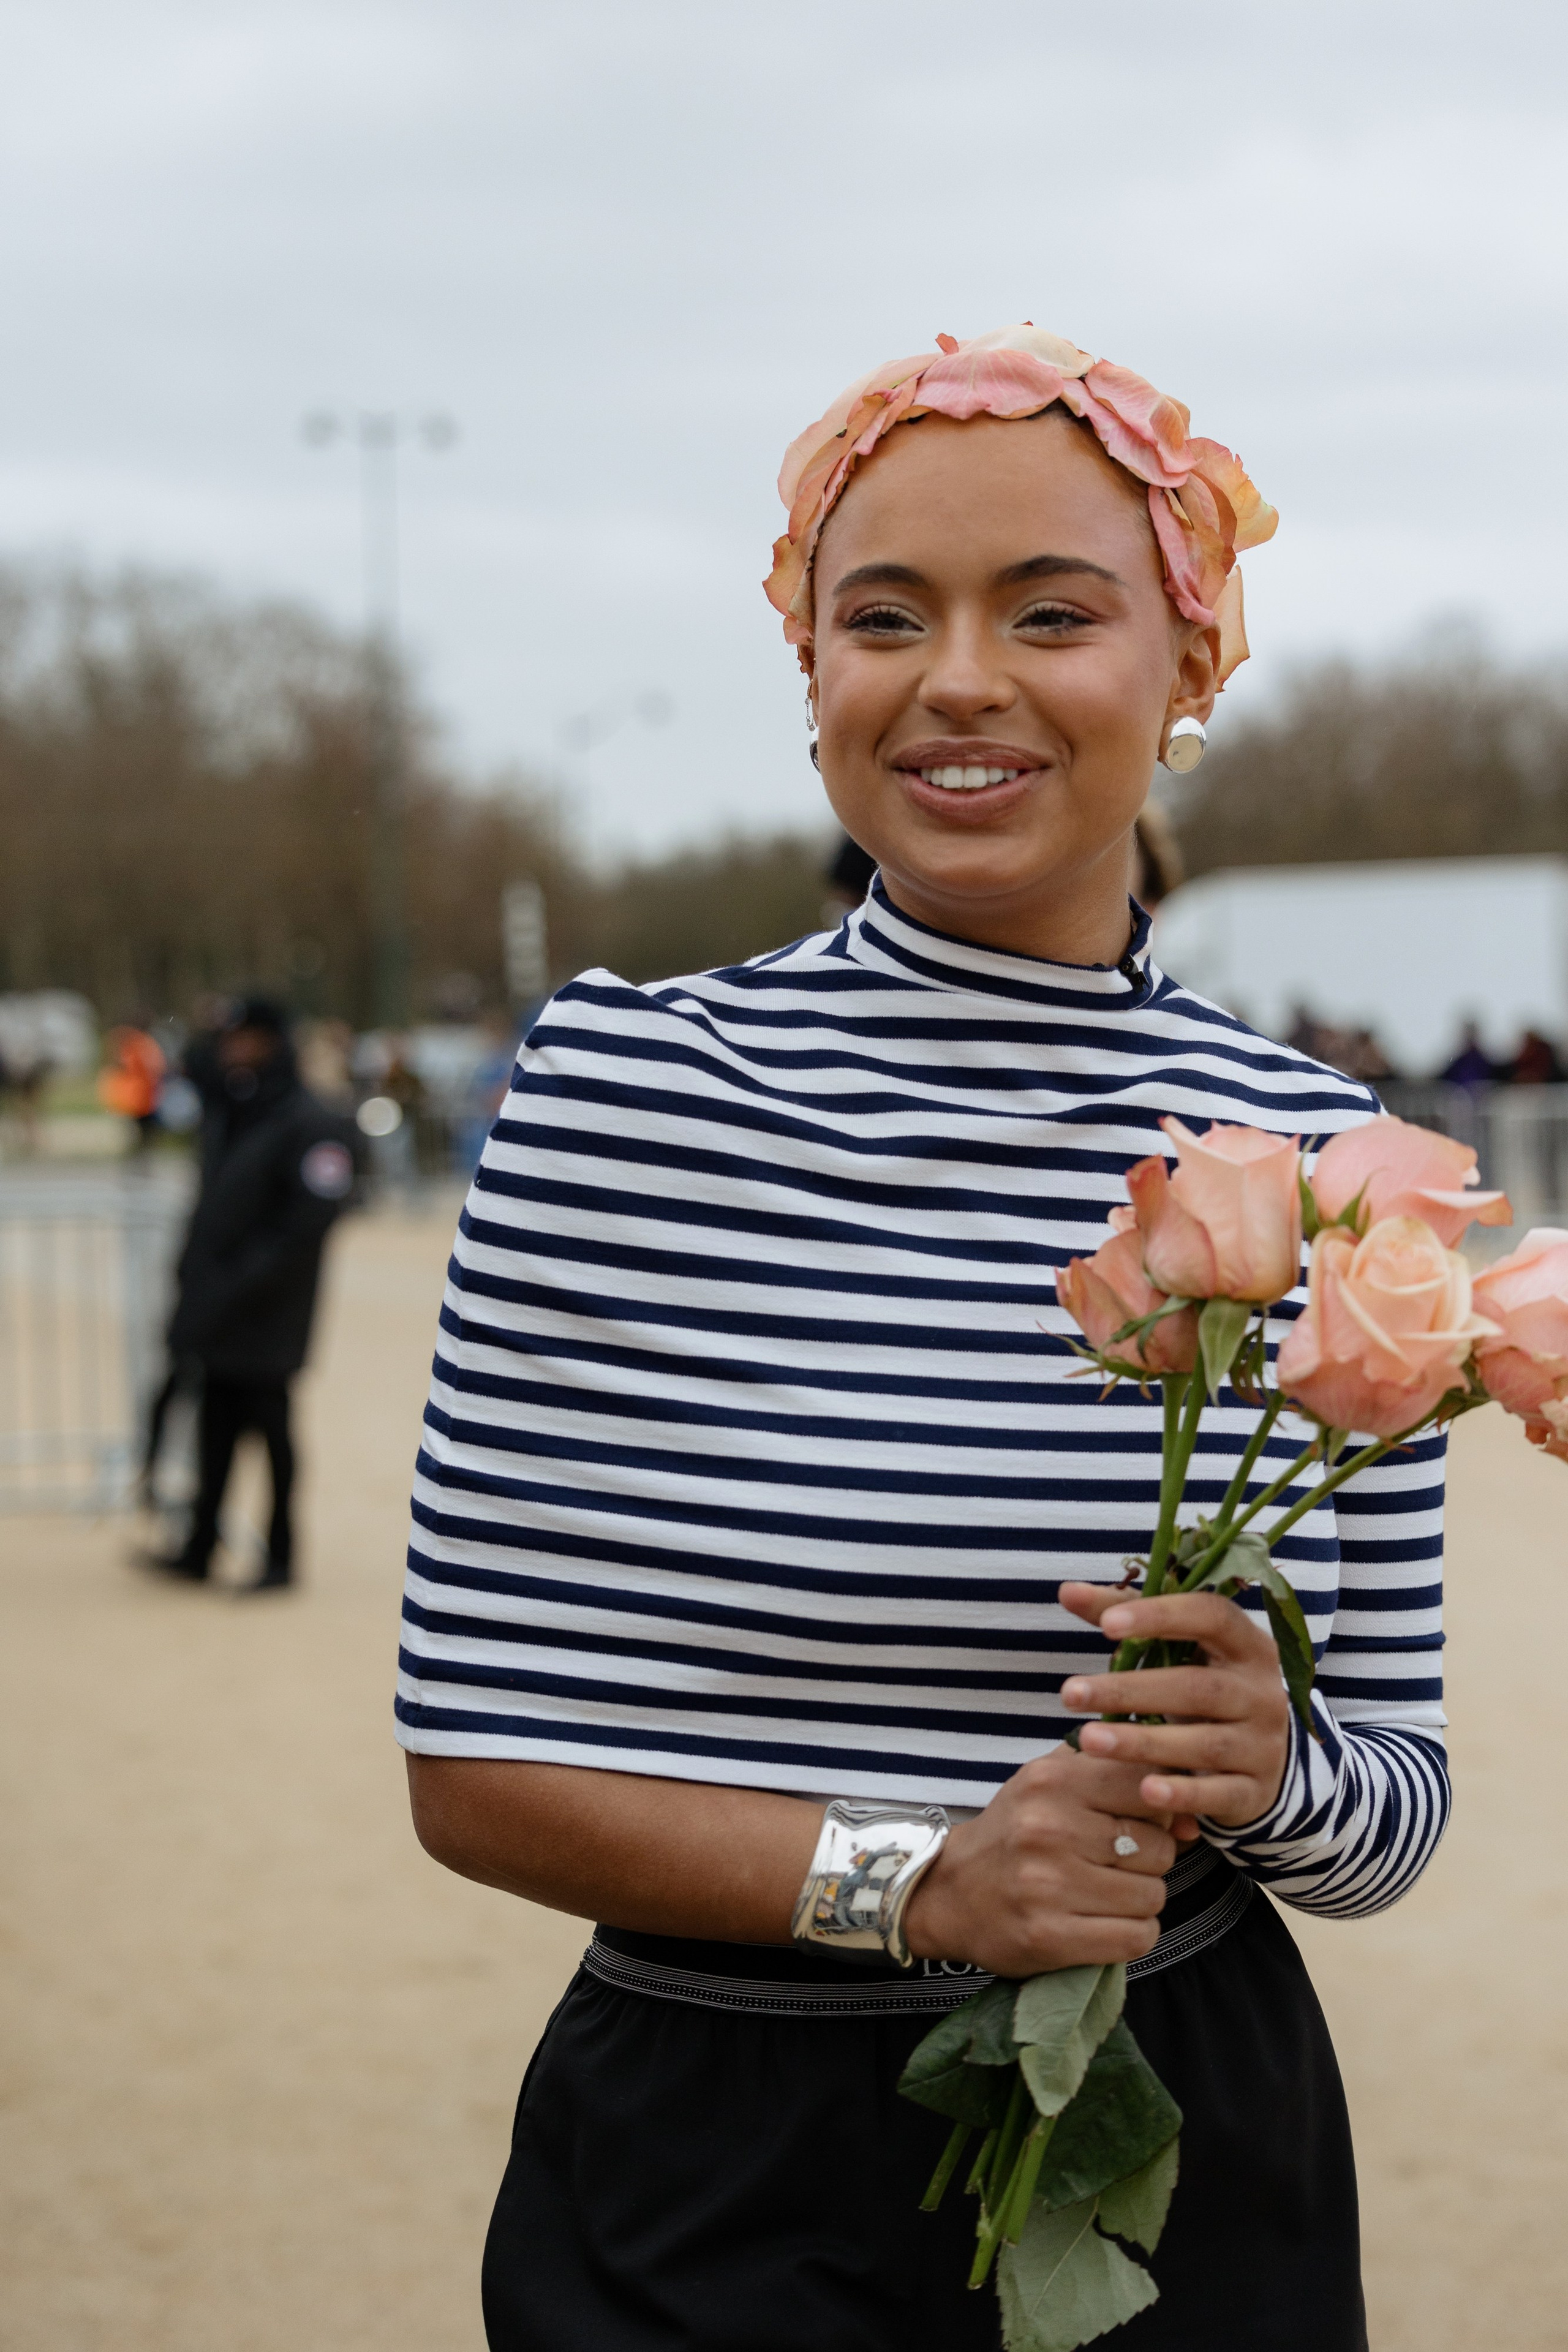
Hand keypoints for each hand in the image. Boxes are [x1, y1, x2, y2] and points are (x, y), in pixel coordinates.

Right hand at [904, 1747, 1178, 1977]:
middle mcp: (1049, 1829)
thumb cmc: (1015, 1833)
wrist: (949, 1893)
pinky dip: (1133, 1935)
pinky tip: (1107, 1924)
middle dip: (1149, 1861)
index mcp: (1052, 1782)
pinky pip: (1135, 1938)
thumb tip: (1186, 1819)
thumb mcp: (1052, 1782)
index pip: (1148, 1787)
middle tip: (1117, 1865)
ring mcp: (1048, 1886)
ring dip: (1141, 1900)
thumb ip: (1116, 1778)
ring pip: (1152, 1896)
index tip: (1138, 1821)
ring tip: (1107, 1895)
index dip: (1157, 1809)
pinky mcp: (1049, 1937)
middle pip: (1158, 1848)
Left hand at [1057, 1583, 1291, 1830]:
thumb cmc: (1203, 1685)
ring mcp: (1263, 1745)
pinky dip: (1184, 1794)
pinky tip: (1145, 1792)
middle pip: (1196, 1687)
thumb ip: (1123, 1615)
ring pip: (1203, 1744)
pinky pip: (1220, 1794)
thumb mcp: (1177, 1650)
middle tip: (1070, 1694)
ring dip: (1143, 1742)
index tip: (1107, 1626)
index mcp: (1247, 1645)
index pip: (1211, 1617)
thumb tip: (1067, 1591)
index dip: (1161, 1616)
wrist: (1262, 1756)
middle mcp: (1263, 1693)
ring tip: (1087, 1740)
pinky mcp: (1255, 1791)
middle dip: (1130, 1691)